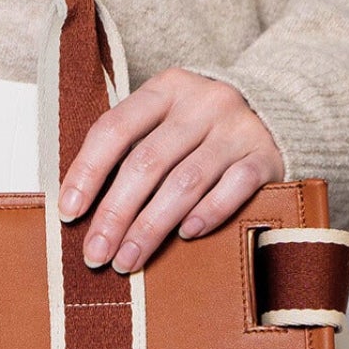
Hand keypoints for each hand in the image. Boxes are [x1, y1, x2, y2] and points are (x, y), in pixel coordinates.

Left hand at [58, 69, 284, 271]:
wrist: (279, 115)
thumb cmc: (201, 131)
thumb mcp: (165, 123)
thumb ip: (130, 151)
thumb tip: (81, 210)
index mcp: (166, 89)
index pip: (115, 128)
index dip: (87, 172)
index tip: (69, 214)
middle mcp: (202, 102)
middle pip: (147, 162)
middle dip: (115, 214)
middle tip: (97, 253)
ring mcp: (237, 127)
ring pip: (185, 181)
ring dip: (151, 226)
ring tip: (129, 260)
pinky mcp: (266, 155)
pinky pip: (234, 187)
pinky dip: (208, 213)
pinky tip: (186, 235)